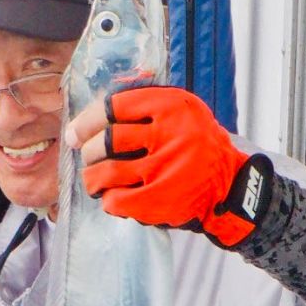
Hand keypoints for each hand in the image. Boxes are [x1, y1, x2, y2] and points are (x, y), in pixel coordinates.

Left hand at [68, 86, 257, 245]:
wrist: (227, 185)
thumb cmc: (192, 147)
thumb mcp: (179, 114)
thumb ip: (140, 109)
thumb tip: (81, 124)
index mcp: (173, 106)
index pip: (114, 106)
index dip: (88, 120)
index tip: (77, 132)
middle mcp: (171, 134)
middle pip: (106, 140)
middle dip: (89, 150)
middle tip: (89, 156)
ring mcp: (166, 168)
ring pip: (105, 172)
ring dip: (92, 177)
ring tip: (96, 179)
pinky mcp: (162, 199)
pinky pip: (115, 200)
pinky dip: (108, 199)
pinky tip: (114, 196)